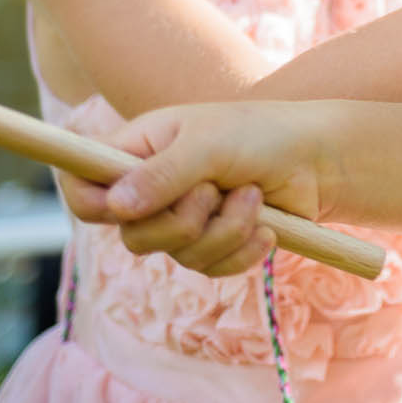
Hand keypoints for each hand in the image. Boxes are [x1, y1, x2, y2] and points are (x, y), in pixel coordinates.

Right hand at [73, 103, 322, 276]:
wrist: (319, 159)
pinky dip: (240, 251)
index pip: (82, 184)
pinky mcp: (214, 243)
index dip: (89, 202)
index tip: (122, 209)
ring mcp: (183, 217)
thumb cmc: (262, 133)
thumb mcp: (211, 143)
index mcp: (139, 148)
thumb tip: (115, 207)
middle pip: (131, 235)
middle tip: (213, 192)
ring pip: (176, 255)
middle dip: (179, 221)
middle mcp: (152, 186)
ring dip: (223, 230)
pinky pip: (209, 269)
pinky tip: (266, 227)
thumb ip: (163, 173)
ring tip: (252, 197)